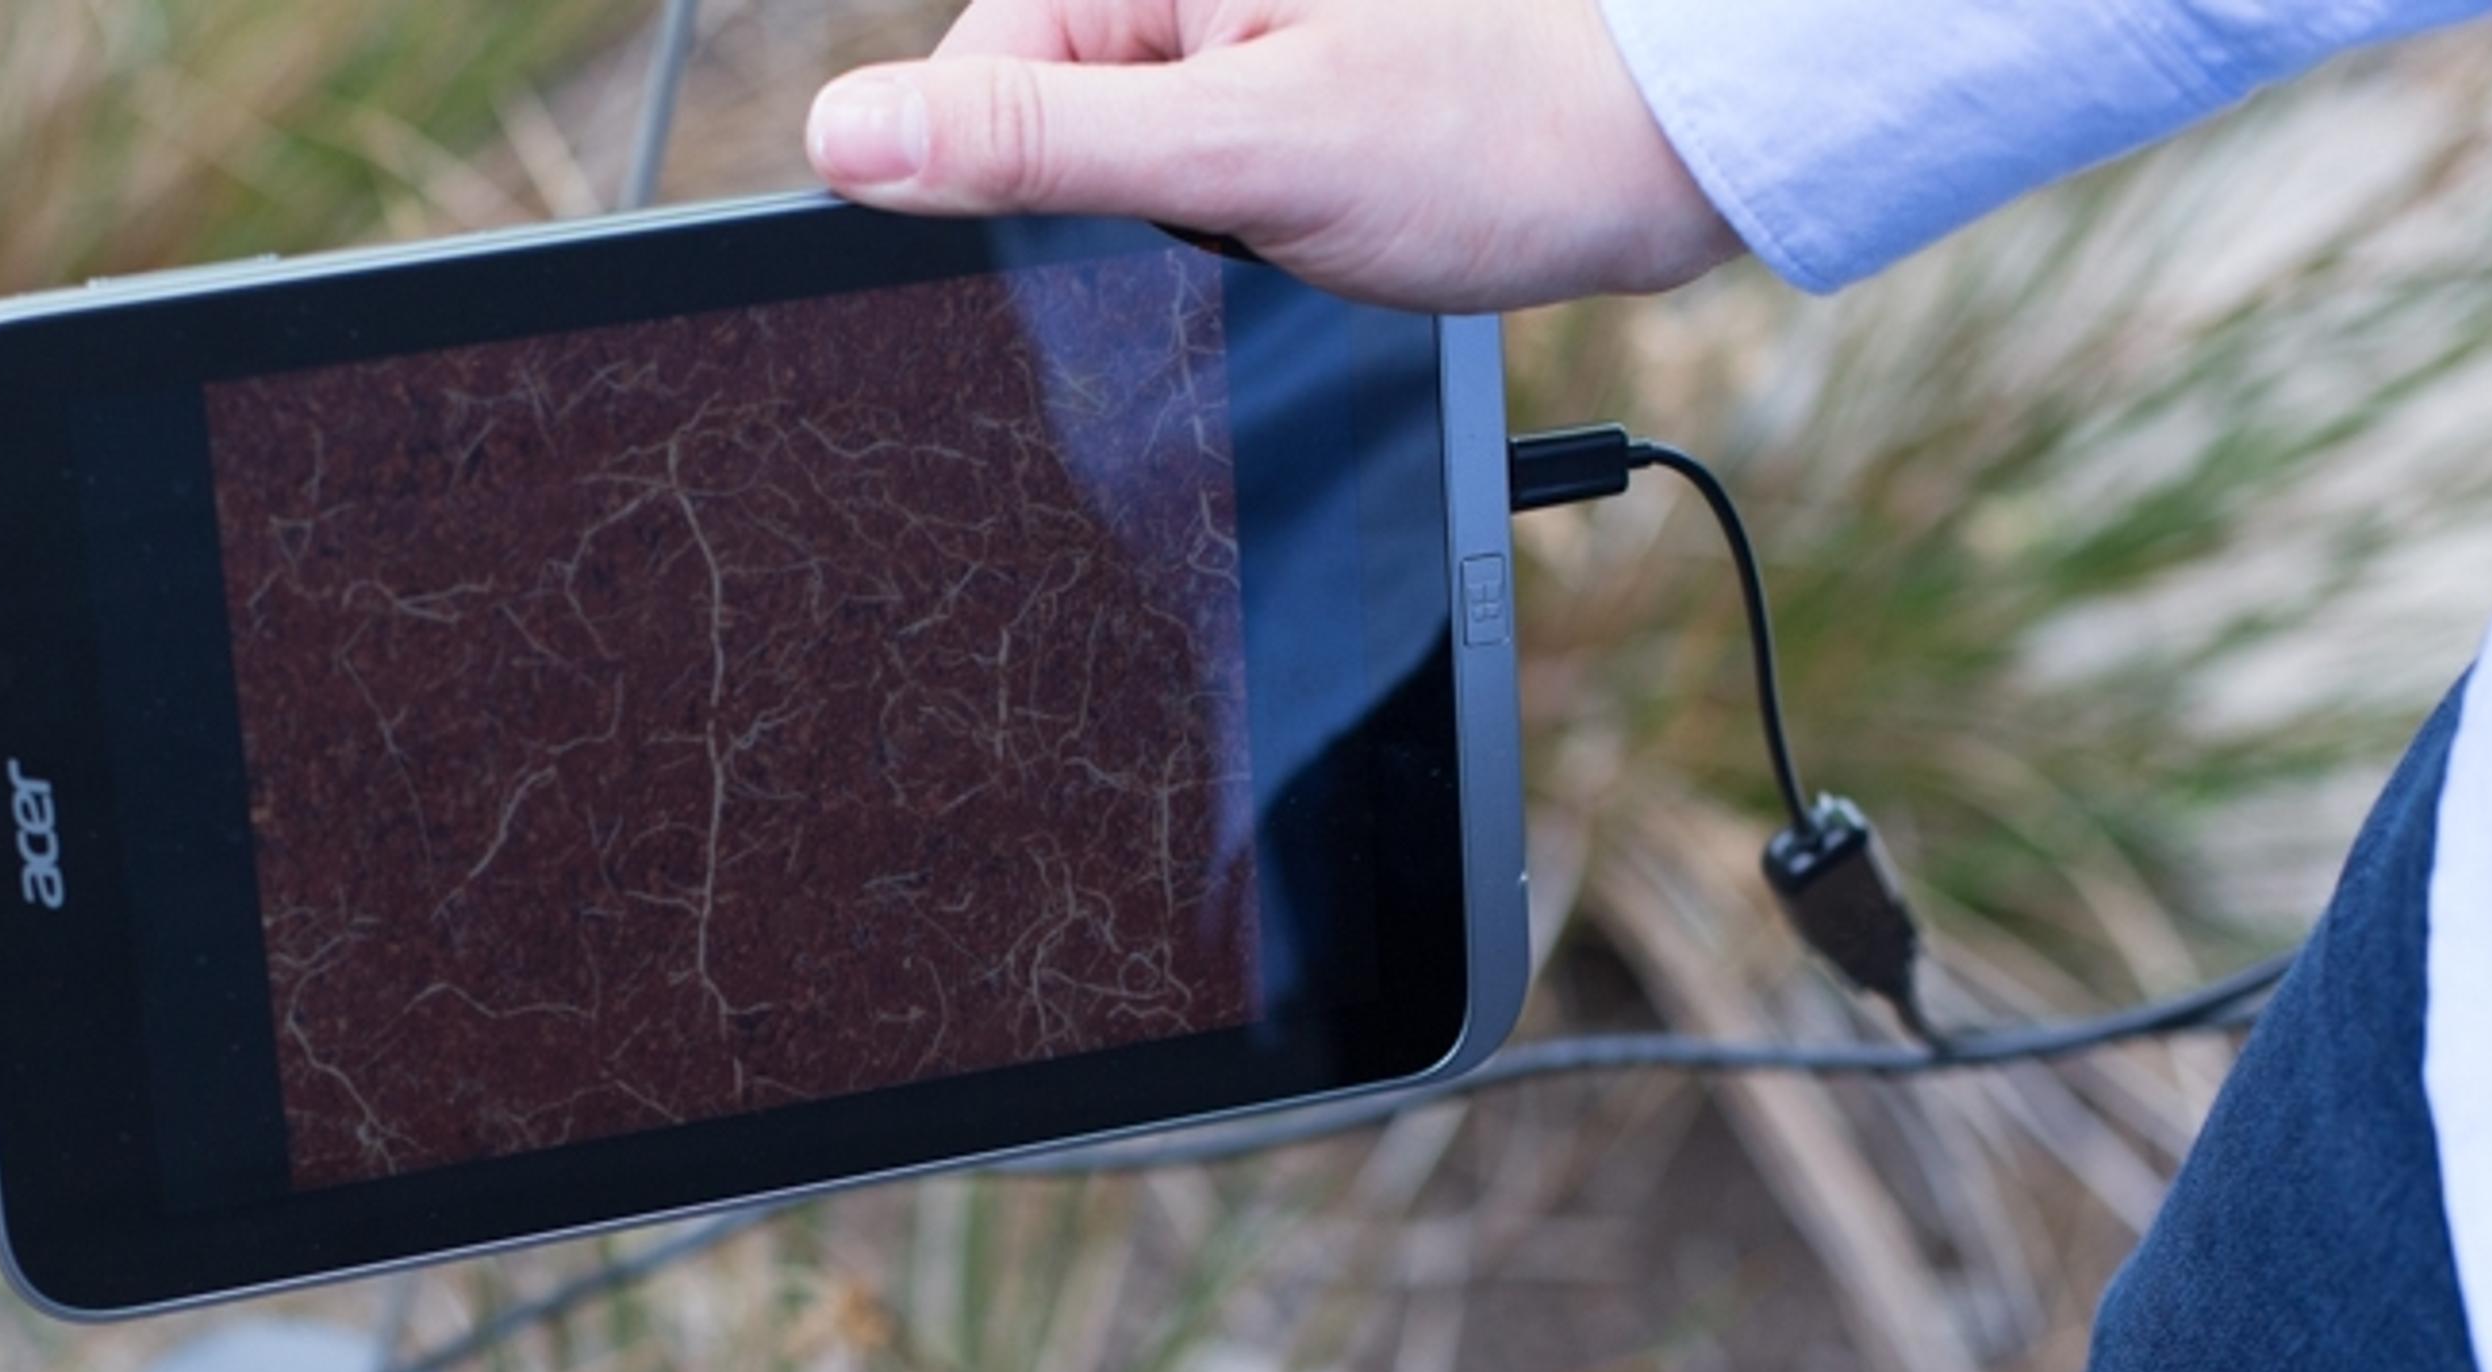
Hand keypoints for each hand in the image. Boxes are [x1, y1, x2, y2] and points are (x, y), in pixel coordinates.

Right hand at [802, 0, 1740, 311]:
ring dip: (1162, 214)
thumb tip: (846, 139)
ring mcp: (1209, 27)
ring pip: (1093, 154)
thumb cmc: (1480, 140)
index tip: (1141, 223)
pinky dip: (1207, 212)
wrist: (1645, 156)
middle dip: (1102, 200)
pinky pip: (1161, 161)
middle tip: (1240, 217)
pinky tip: (1298, 206)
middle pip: (1026, 117)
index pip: (969, 80)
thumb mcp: (1239, 154)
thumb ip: (1033, 147)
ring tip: (1293, 200)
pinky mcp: (1247, 77)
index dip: (1014, 184)